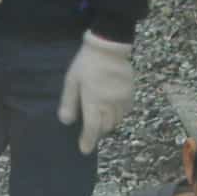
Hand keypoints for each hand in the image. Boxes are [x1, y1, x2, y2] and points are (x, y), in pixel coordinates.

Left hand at [58, 32, 133, 154]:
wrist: (109, 46)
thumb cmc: (87, 63)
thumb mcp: (72, 81)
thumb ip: (69, 102)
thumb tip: (66, 121)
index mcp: (94, 101)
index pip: (92, 128)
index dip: (88, 141)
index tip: (84, 150)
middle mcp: (110, 104)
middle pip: (105, 127)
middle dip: (97, 131)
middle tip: (90, 131)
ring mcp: (122, 99)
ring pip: (116, 120)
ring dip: (107, 123)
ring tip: (100, 119)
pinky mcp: (130, 94)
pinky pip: (125, 111)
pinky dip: (117, 114)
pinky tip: (111, 109)